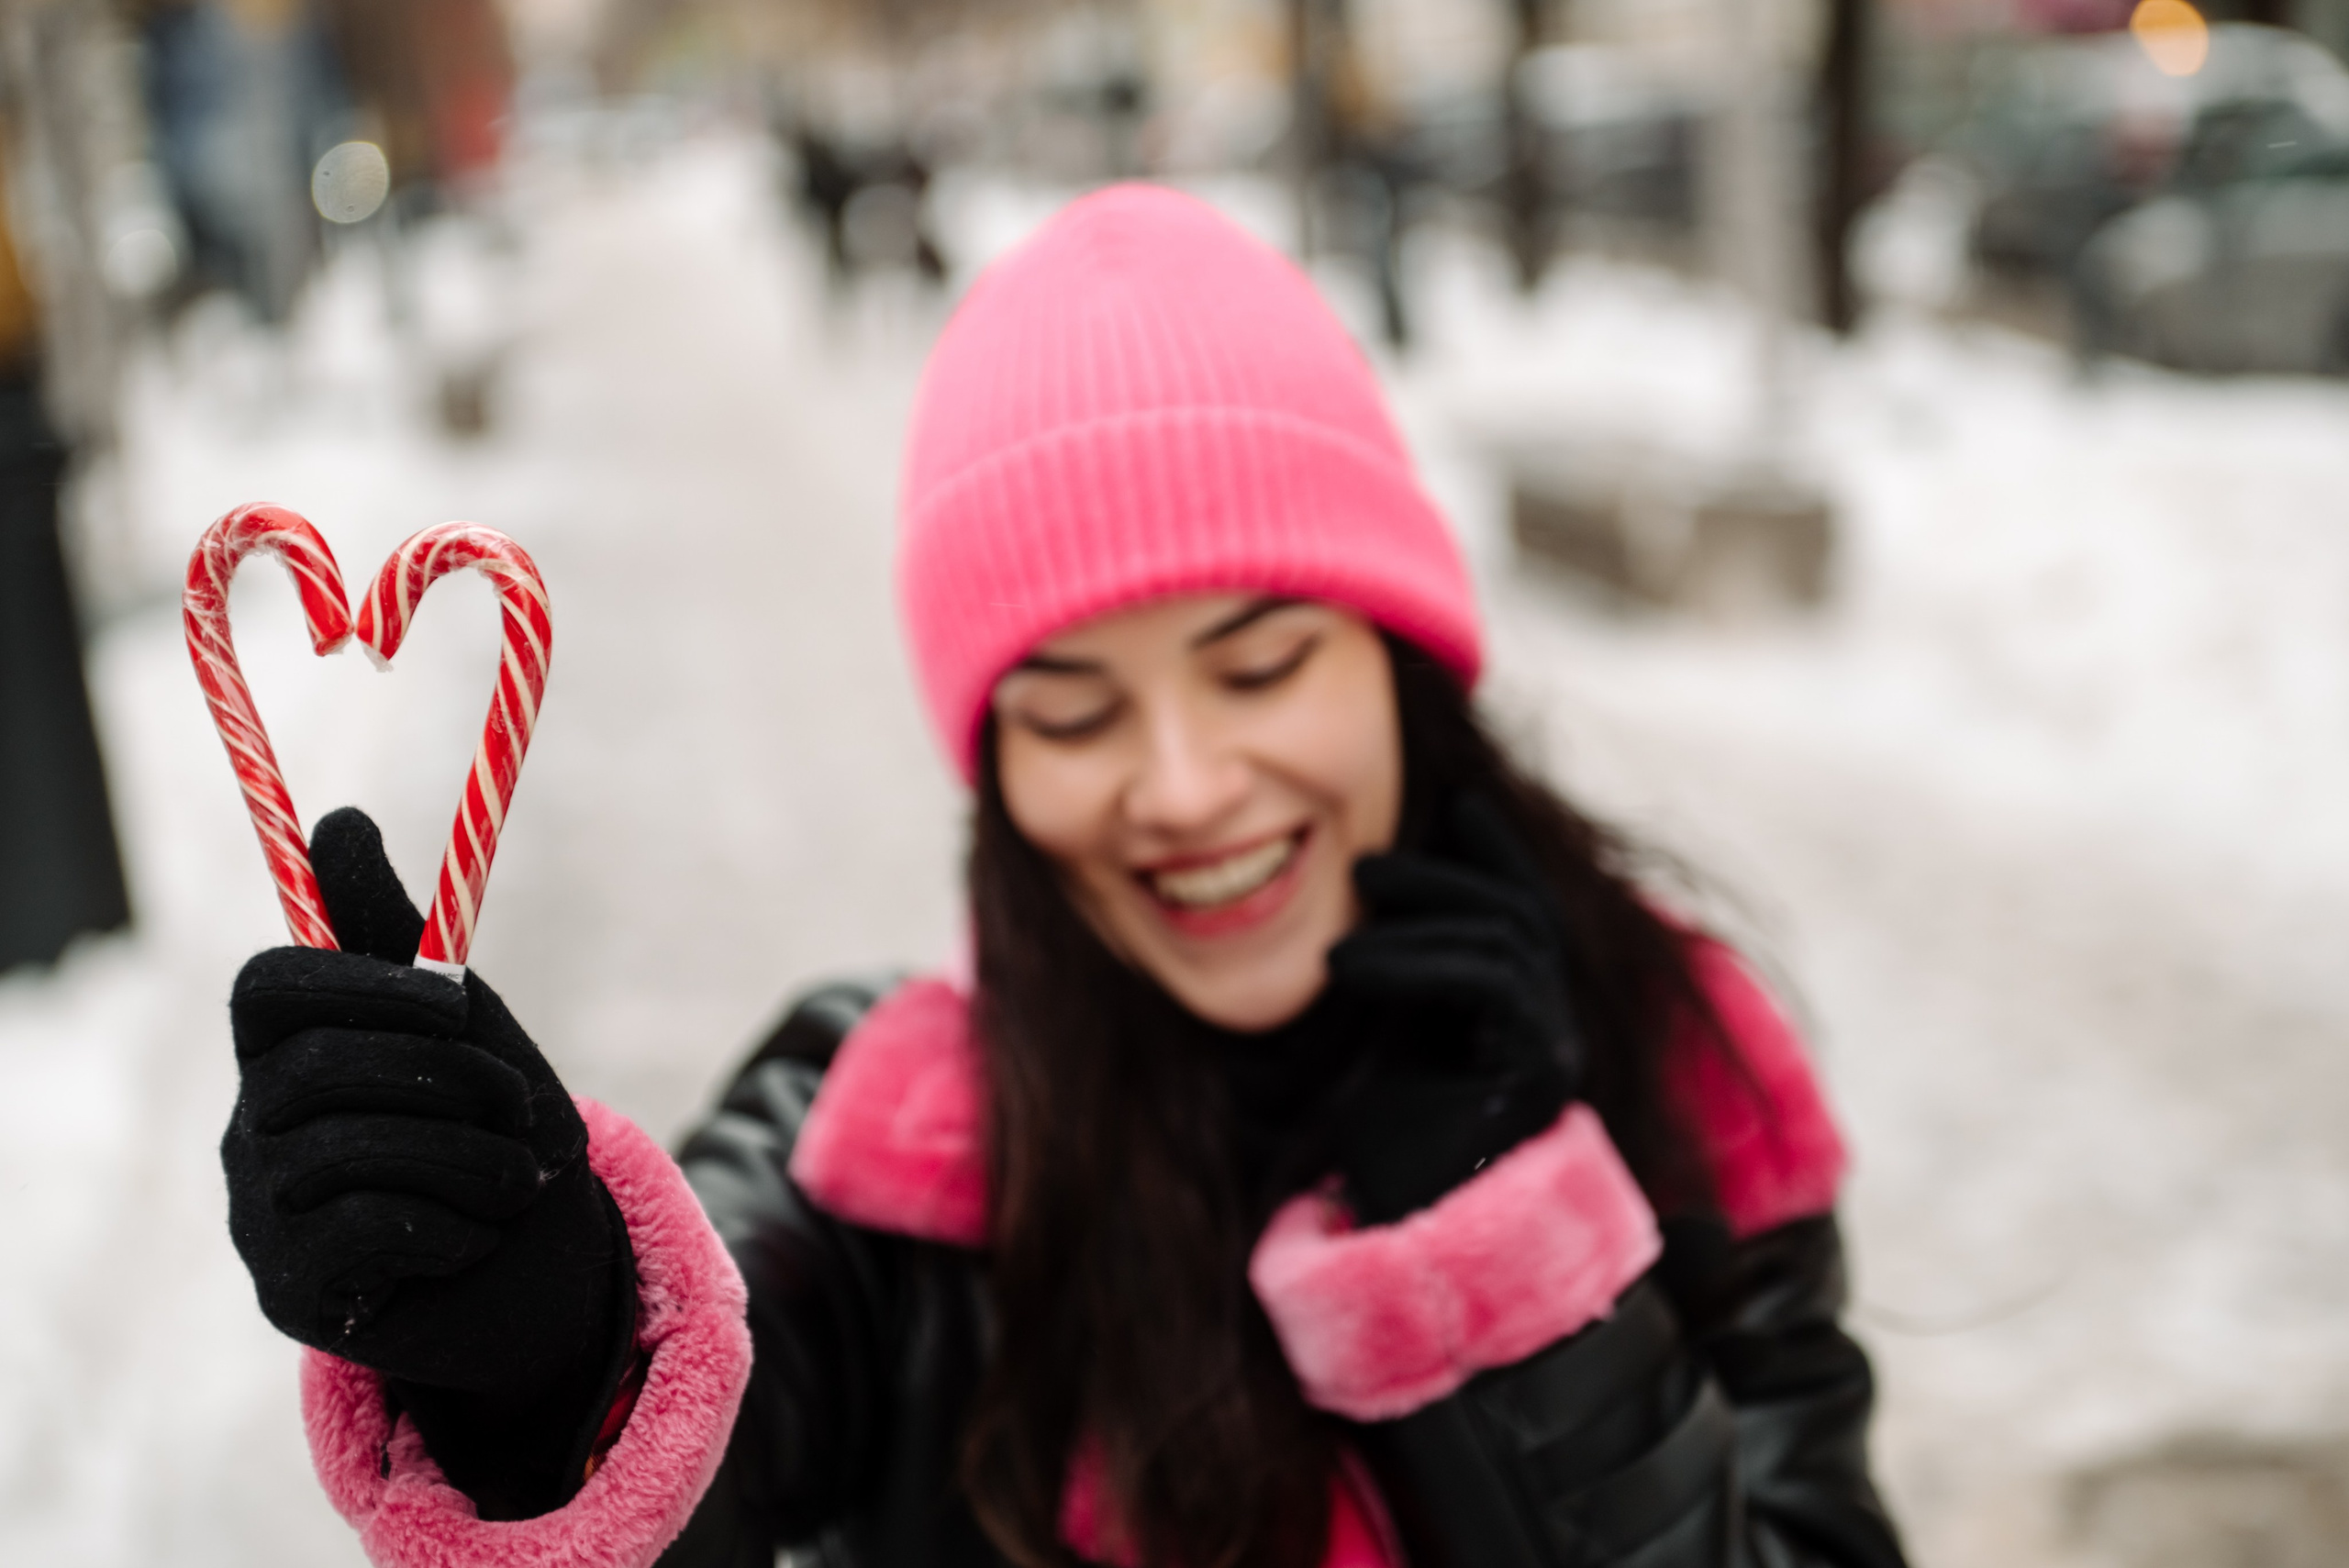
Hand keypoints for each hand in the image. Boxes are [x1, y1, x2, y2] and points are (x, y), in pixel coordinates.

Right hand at [221, 807, 631, 1516]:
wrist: (533, 1269)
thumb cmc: (488, 1131)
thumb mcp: (464, 1024)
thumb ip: (398, 930)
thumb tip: (338, 817)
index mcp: (287, 1049)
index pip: (266, 988)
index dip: (358, 983)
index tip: (456, 999)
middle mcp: (251, 1125)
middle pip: (314, 1068)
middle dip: (444, 1077)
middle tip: (516, 1104)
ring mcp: (259, 1212)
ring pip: (348, 1149)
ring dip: (466, 1155)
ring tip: (518, 1175)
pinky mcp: (291, 1289)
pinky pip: (366, 1229)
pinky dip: (452, 1223)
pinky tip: (479, 1232)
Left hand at [1323, 793, 1579, 1224]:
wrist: (1412, 1245)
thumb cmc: (1393, 1158)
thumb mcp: (1388, 1046)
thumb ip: (1400, 982)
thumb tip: (1363, 912)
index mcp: (1521, 1018)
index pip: (1524, 912)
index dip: (1496, 854)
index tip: (1457, 805)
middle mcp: (1551, 1026)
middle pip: (1518, 914)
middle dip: (1444, 876)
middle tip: (1364, 863)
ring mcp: (1553, 1049)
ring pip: (1505, 940)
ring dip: (1417, 920)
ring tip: (1339, 936)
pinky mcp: (1538, 1073)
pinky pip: (1491, 983)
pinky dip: (1415, 961)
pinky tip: (1351, 967)